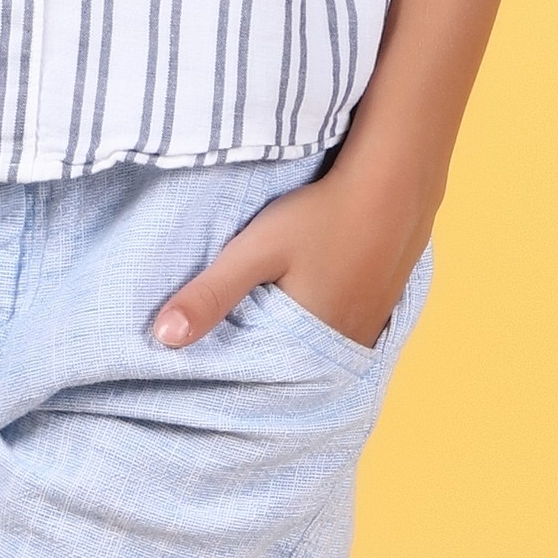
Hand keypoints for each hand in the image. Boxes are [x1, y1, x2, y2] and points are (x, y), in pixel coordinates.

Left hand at [150, 155, 434, 356]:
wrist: (395, 179)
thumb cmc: (320, 214)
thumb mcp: (254, 251)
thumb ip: (209, 294)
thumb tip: (163, 339)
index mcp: (313, 342)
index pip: (265, 378)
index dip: (237, 372)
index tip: (209, 369)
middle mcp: (347, 343)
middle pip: (296, 366)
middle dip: (267, 361)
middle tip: (235, 349)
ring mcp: (371, 324)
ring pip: (322, 348)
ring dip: (297, 344)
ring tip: (268, 330)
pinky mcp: (384, 302)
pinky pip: (346, 329)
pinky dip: (324, 326)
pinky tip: (312, 304)